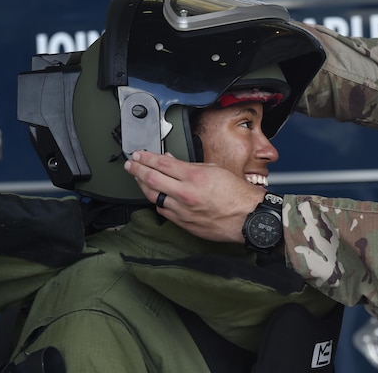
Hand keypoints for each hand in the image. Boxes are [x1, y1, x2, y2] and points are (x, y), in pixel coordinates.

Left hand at [124, 150, 262, 243]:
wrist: (247, 217)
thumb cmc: (237, 194)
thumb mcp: (216, 170)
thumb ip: (192, 166)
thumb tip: (174, 162)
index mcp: (195, 176)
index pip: (162, 163)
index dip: (146, 157)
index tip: (139, 154)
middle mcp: (185, 194)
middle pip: (151, 179)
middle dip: (137, 169)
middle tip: (130, 164)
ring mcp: (182, 210)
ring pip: (153, 196)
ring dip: (142, 186)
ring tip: (138, 178)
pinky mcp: (183, 223)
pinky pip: (163, 211)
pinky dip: (156, 201)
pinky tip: (154, 196)